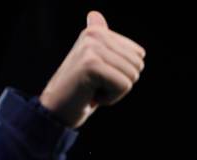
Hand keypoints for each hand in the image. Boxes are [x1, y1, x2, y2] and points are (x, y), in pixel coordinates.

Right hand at [39, 11, 145, 127]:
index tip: (101, 77)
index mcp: (97, 31)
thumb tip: (95, 15)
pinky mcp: (91, 64)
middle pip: (137, 65)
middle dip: (122, 83)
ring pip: (131, 76)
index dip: (124, 73)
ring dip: (115, 92)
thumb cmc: (81, 89)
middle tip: (97, 86)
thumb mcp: (95, 62)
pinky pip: (123, 86)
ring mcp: (92, 48)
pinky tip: (91, 95)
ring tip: (93, 89)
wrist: (57, 108)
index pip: (138, 55)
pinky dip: (110, 98)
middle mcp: (94, 34)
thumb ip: (102, 42)